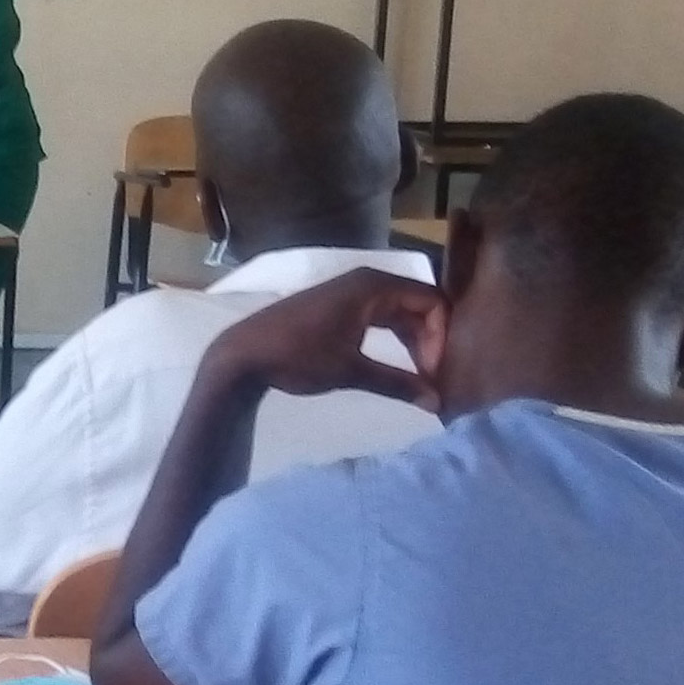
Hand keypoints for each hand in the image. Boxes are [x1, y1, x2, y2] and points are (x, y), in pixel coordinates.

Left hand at [197, 269, 441, 408]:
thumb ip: (397, 384)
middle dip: (430, 340)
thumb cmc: (298, 357)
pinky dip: (394, 338)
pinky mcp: (339, 306)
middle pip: (418, 305)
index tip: (434, 372)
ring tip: (418, 377)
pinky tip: (396, 365)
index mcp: (374, 286)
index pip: (432, 302)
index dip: (441, 337)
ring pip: (400, 312)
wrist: (243, 354)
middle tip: (432, 378)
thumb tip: (436, 404)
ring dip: (413, 341)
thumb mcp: (351, 371)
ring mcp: (351, 291)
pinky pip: (381, 316)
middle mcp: (366, 281)